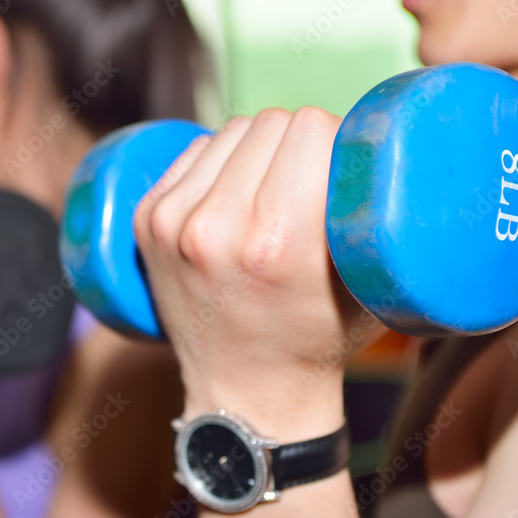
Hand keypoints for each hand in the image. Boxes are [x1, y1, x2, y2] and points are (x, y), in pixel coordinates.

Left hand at [133, 109, 376, 438]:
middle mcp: (216, 229)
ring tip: (273, 189)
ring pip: (230, 132)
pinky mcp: (148, 221)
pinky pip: (195, 153)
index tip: (342, 166)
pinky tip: (235, 192)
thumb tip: (370, 139)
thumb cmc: (318, 340)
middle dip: (298, 143)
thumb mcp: (367, 283)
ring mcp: (173, 224)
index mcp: (277, 242)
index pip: (310, 127)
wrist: (246, 395)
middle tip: (310, 181)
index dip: (336, 138)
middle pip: (269, 123)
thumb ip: (368, 211)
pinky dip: (220, 162)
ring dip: (258, 149)